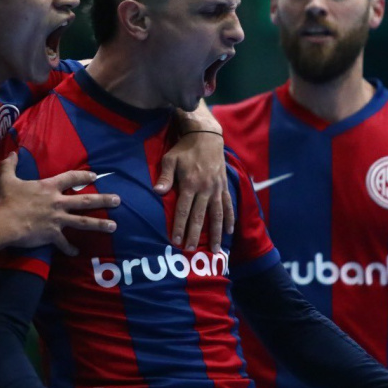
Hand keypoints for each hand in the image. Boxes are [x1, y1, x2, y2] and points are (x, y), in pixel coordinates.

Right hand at [0, 154, 119, 254]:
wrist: (5, 222)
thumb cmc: (7, 200)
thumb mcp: (6, 179)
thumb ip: (9, 165)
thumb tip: (12, 153)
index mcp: (49, 188)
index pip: (70, 178)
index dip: (83, 176)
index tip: (95, 176)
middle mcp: (58, 202)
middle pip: (85, 200)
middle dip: (103, 200)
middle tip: (118, 201)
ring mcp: (57, 219)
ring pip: (83, 222)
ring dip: (99, 224)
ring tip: (113, 227)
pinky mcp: (52, 234)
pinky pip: (63, 243)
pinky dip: (70, 249)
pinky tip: (76, 252)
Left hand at [154, 132, 234, 252]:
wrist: (206, 137)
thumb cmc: (185, 149)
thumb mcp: (170, 159)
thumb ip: (165, 177)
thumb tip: (157, 192)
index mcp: (189, 184)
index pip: (183, 210)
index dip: (179, 226)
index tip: (175, 241)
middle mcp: (204, 189)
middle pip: (199, 216)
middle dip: (194, 234)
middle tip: (190, 249)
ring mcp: (216, 189)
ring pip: (217, 215)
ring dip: (216, 233)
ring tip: (216, 248)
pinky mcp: (223, 187)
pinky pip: (228, 205)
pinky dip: (229, 218)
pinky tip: (230, 231)